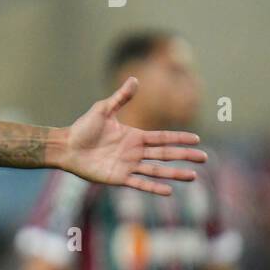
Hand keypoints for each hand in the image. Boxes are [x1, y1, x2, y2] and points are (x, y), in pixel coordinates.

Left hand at [59, 77, 205, 194]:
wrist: (65, 146)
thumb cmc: (82, 128)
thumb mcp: (103, 110)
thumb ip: (121, 97)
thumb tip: (135, 79)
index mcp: (134, 136)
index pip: (163, 137)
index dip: (179, 138)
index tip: (197, 139)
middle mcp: (134, 152)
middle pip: (165, 154)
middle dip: (185, 156)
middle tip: (204, 158)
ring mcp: (128, 165)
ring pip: (157, 170)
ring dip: (175, 173)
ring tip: (193, 176)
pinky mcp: (118, 177)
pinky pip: (139, 183)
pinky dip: (154, 188)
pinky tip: (169, 191)